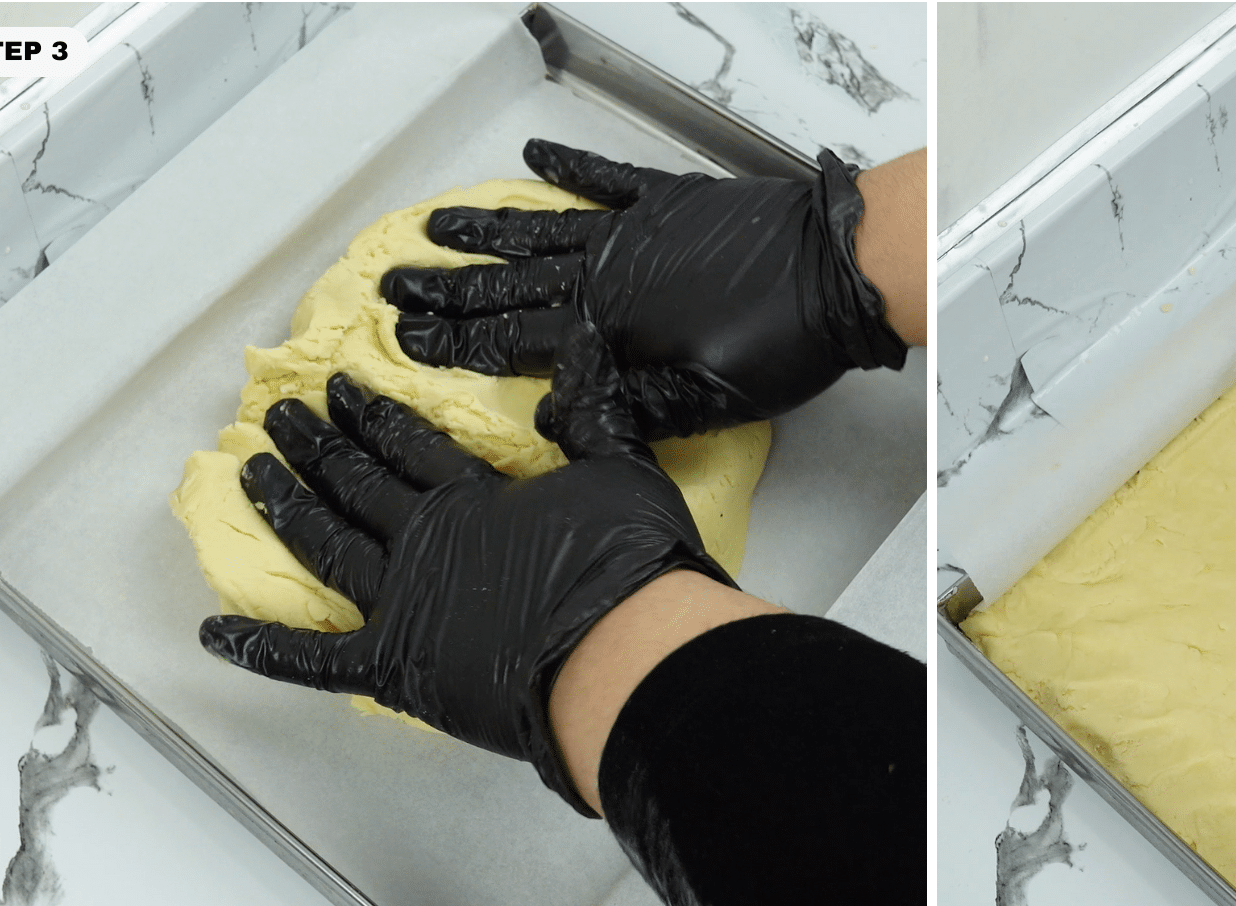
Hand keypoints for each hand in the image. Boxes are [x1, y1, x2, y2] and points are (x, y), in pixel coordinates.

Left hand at [197, 334, 730, 815]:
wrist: (626, 655)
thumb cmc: (631, 567)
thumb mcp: (622, 469)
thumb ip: (594, 411)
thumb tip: (584, 341)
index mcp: (472, 497)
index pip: (406, 444)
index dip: (371, 414)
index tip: (340, 387)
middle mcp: (423, 541)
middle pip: (355, 484)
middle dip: (316, 445)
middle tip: (280, 415)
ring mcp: (401, 605)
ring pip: (325, 547)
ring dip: (287, 508)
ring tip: (252, 472)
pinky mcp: (393, 669)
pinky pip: (313, 660)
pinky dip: (262, 649)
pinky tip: (214, 633)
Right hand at [380, 139, 906, 439]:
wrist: (838, 271)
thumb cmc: (783, 345)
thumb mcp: (703, 405)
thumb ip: (625, 409)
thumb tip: (558, 420)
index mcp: (610, 329)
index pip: (513, 340)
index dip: (457, 344)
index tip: (409, 341)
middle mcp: (608, 273)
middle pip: (510, 283)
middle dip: (448, 289)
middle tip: (396, 285)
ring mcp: (635, 230)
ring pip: (541, 228)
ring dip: (485, 229)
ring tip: (436, 226)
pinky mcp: (670, 198)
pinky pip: (603, 177)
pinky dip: (567, 165)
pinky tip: (533, 154)